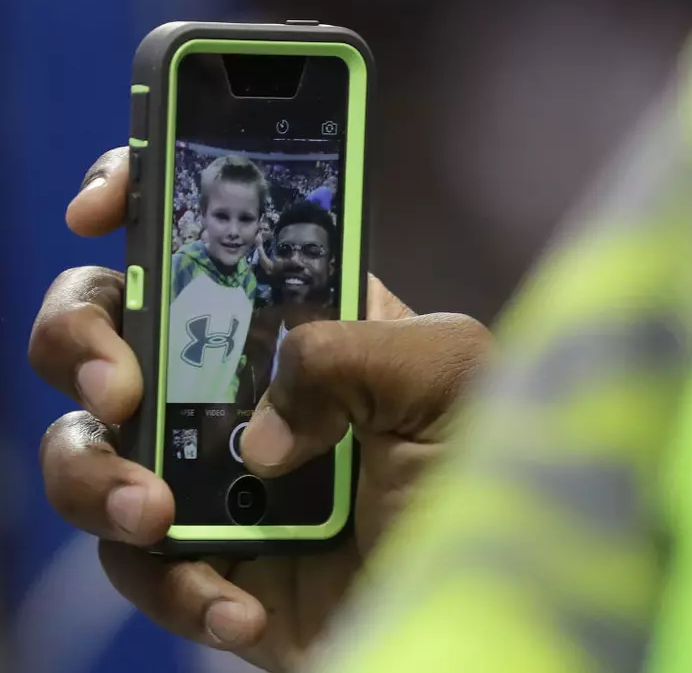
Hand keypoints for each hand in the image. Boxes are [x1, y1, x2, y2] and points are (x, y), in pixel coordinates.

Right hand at [30, 147, 492, 671]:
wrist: (486, 607)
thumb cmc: (490, 477)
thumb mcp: (446, 374)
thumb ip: (347, 349)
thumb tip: (256, 430)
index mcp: (305, 320)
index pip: (206, 243)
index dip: (141, 206)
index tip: (98, 211)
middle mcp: (245, 387)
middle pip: (113, 330)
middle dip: (79, 338)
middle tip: (117, 385)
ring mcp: (215, 474)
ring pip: (88, 446)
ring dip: (94, 474)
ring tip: (157, 513)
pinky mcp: (205, 563)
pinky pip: (139, 568)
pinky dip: (178, 585)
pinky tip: (245, 606)